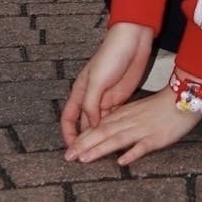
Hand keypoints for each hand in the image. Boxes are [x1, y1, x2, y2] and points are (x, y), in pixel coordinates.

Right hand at [61, 21, 152, 146]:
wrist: (133, 41)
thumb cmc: (111, 55)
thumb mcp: (96, 80)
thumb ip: (90, 104)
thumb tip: (90, 127)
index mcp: (80, 91)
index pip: (69, 118)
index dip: (68, 134)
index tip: (70, 150)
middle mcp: (91, 97)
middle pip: (84, 124)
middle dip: (84, 141)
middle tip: (85, 160)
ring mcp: (106, 99)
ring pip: (99, 124)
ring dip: (98, 138)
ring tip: (99, 155)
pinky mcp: (121, 98)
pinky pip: (114, 118)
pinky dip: (112, 130)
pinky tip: (114, 141)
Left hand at [64, 83, 201, 166]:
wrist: (183, 98)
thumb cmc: (161, 106)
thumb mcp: (138, 110)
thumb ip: (123, 120)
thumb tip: (107, 133)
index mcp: (125, 114)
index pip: (99, 126)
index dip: (83, 137)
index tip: (68, 149)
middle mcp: (130, 121)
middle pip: (104, 133)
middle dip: (85, 145)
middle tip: (67, 157)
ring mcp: (143, 129)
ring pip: (118, 139)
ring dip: (100, 149)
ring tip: (84, 159)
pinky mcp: (157, 137)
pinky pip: (143, 145)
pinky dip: (132, 153)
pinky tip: (122, 161)